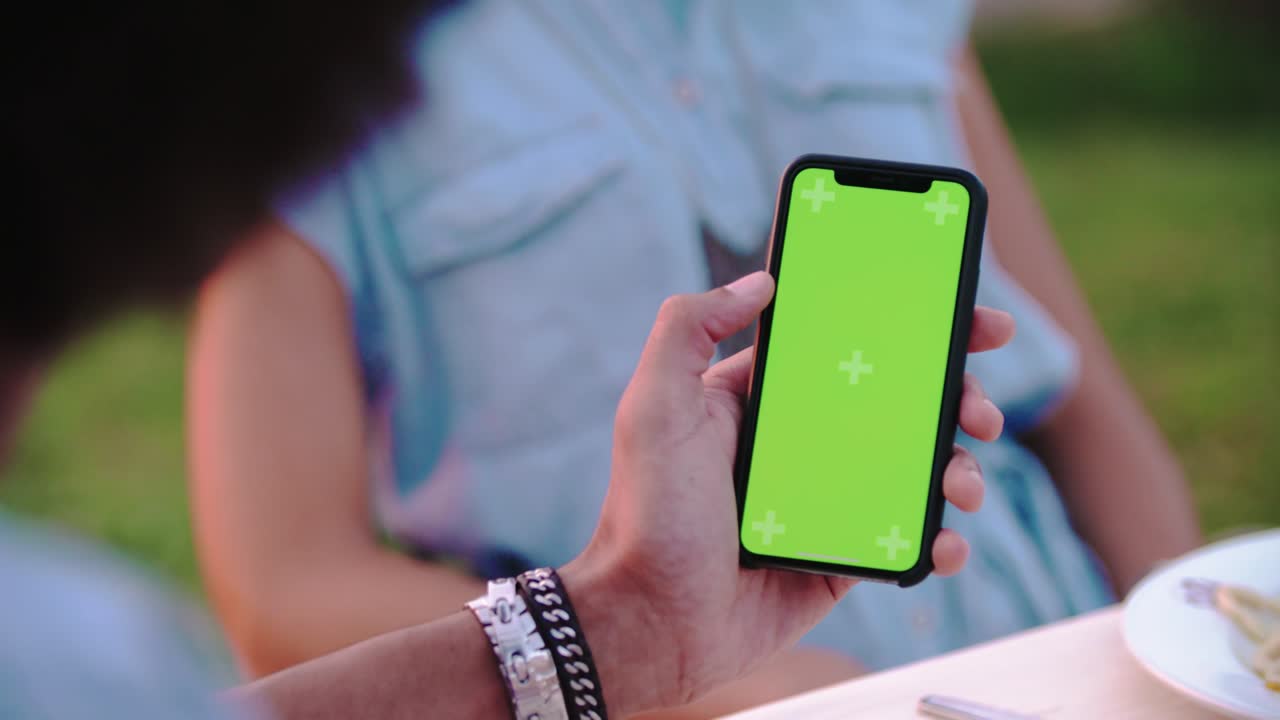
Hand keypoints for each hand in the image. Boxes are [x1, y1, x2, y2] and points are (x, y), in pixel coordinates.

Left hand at [561, 271, 1014, 715]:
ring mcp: (827, 501)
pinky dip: (940, 541)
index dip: (909, 329)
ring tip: (962, 485)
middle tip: (980, 410)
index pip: (847, 347)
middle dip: (955, 399)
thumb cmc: (647, 513)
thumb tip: (760, 281)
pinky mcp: (842, 556)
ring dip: (958, 469)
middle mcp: (800, 443)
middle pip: (899, 404)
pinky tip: (944, 543)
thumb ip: (689, 329)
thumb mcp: (656, 406)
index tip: (967, 318)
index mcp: (764, 400)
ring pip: (914, 470)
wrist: (652, 622)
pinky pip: (906, 539)